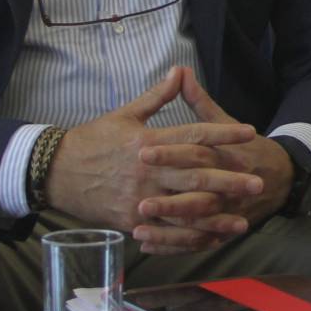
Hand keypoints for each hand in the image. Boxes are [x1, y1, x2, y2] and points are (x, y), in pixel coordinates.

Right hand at [45, 67, 263, 253]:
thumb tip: (180, 70)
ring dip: (216, 217)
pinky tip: (211, 240)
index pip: (192, 136)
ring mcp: (139, 199)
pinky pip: (165, 233)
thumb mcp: (125, 114)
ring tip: (243, 220)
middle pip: (195, 177)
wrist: (53, 171)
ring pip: (184, 211)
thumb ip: (157, 96)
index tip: (249, 133)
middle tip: (257, 181)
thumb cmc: (92, 140)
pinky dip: (189, 238)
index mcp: (148, 142)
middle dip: (229, 180)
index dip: (223, 134)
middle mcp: (147, 172)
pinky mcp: (130, 221)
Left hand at [137, 69, 293, 234]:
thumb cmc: (247, 149)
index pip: (196, 152)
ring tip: (139, 226)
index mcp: (224, 155)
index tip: (142, 150)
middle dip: (168, 198)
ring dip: (169, 226)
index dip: (169, 152)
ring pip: (198, 222)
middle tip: (140, 199)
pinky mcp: (224, 228)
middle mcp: (227, 185)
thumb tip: (180, 71)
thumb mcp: (226, 121)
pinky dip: (174, 245)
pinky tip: (148, 244)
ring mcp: (228, 209)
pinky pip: (198, 241)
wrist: (283, 177)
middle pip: (198, 192)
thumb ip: (199, 102)